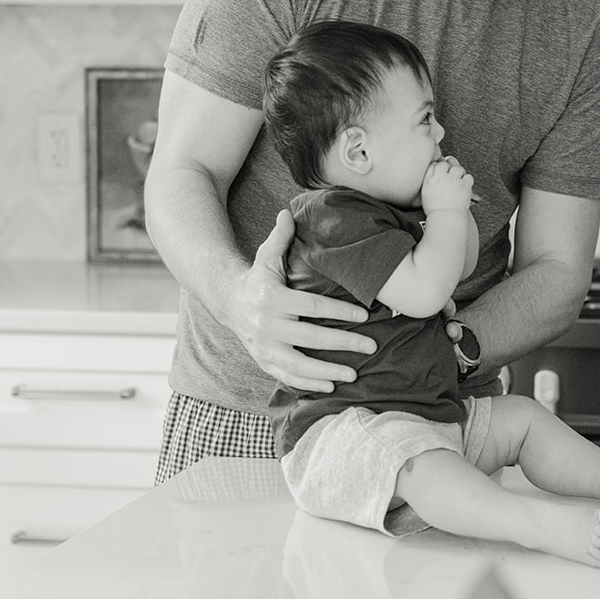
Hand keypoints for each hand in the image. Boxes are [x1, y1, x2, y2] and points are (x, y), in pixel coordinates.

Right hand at [233, 209, 375, 392]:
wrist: (229, 303)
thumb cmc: (257, 277)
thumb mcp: (265, 255)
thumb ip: (280, 237)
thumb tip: (288, 212)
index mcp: (272, 298)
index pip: (312, 307)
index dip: (339, 312)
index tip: (365, 316)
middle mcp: (267, 326)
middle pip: (310, 339)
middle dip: (343, 344)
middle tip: (370, 347)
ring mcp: (264, 347)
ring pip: (299, 364)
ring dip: (328, 372)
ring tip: (354, 373)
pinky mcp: (263, 361)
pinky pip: (287, 376)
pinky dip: (308, 384)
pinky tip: (331, 386)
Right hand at [421, 155, 473, 212]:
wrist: (445, 218)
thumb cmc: (435, 210)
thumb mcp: (425, 193)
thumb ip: (429, 181)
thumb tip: (434, 176)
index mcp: (430, 179)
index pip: (435, 164)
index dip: (440, 167)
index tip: (443, 171)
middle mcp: (442, 177)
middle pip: (446, 164)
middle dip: (449, 167)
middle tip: (451, 175)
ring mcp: (454, 180)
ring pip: (458, 168)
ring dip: (459, 173)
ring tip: (458, 181)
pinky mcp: (464, 185)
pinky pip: (468, 176)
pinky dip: (467, 180)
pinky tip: (465, 185)